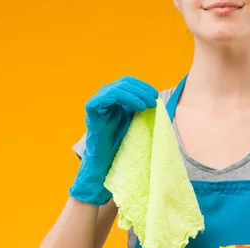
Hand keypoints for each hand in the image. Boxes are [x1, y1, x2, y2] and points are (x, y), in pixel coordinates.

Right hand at [68, 76, 157, 205]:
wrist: (106, 163)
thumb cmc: (121, 146)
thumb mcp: (136, 123)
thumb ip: (142, 110)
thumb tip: (157, 100)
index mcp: (114, 98)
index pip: (129, 83)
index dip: (143, 86)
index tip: (156, 96)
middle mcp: (104, 96)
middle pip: (125, 82)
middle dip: (142, 89)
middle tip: (154, 101)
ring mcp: (97, 101)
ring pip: (119, 86)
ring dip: (137, 94)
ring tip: (149, 105)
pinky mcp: (92, 108)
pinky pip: (111, 95)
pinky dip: (127, 98)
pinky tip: (139, 108)